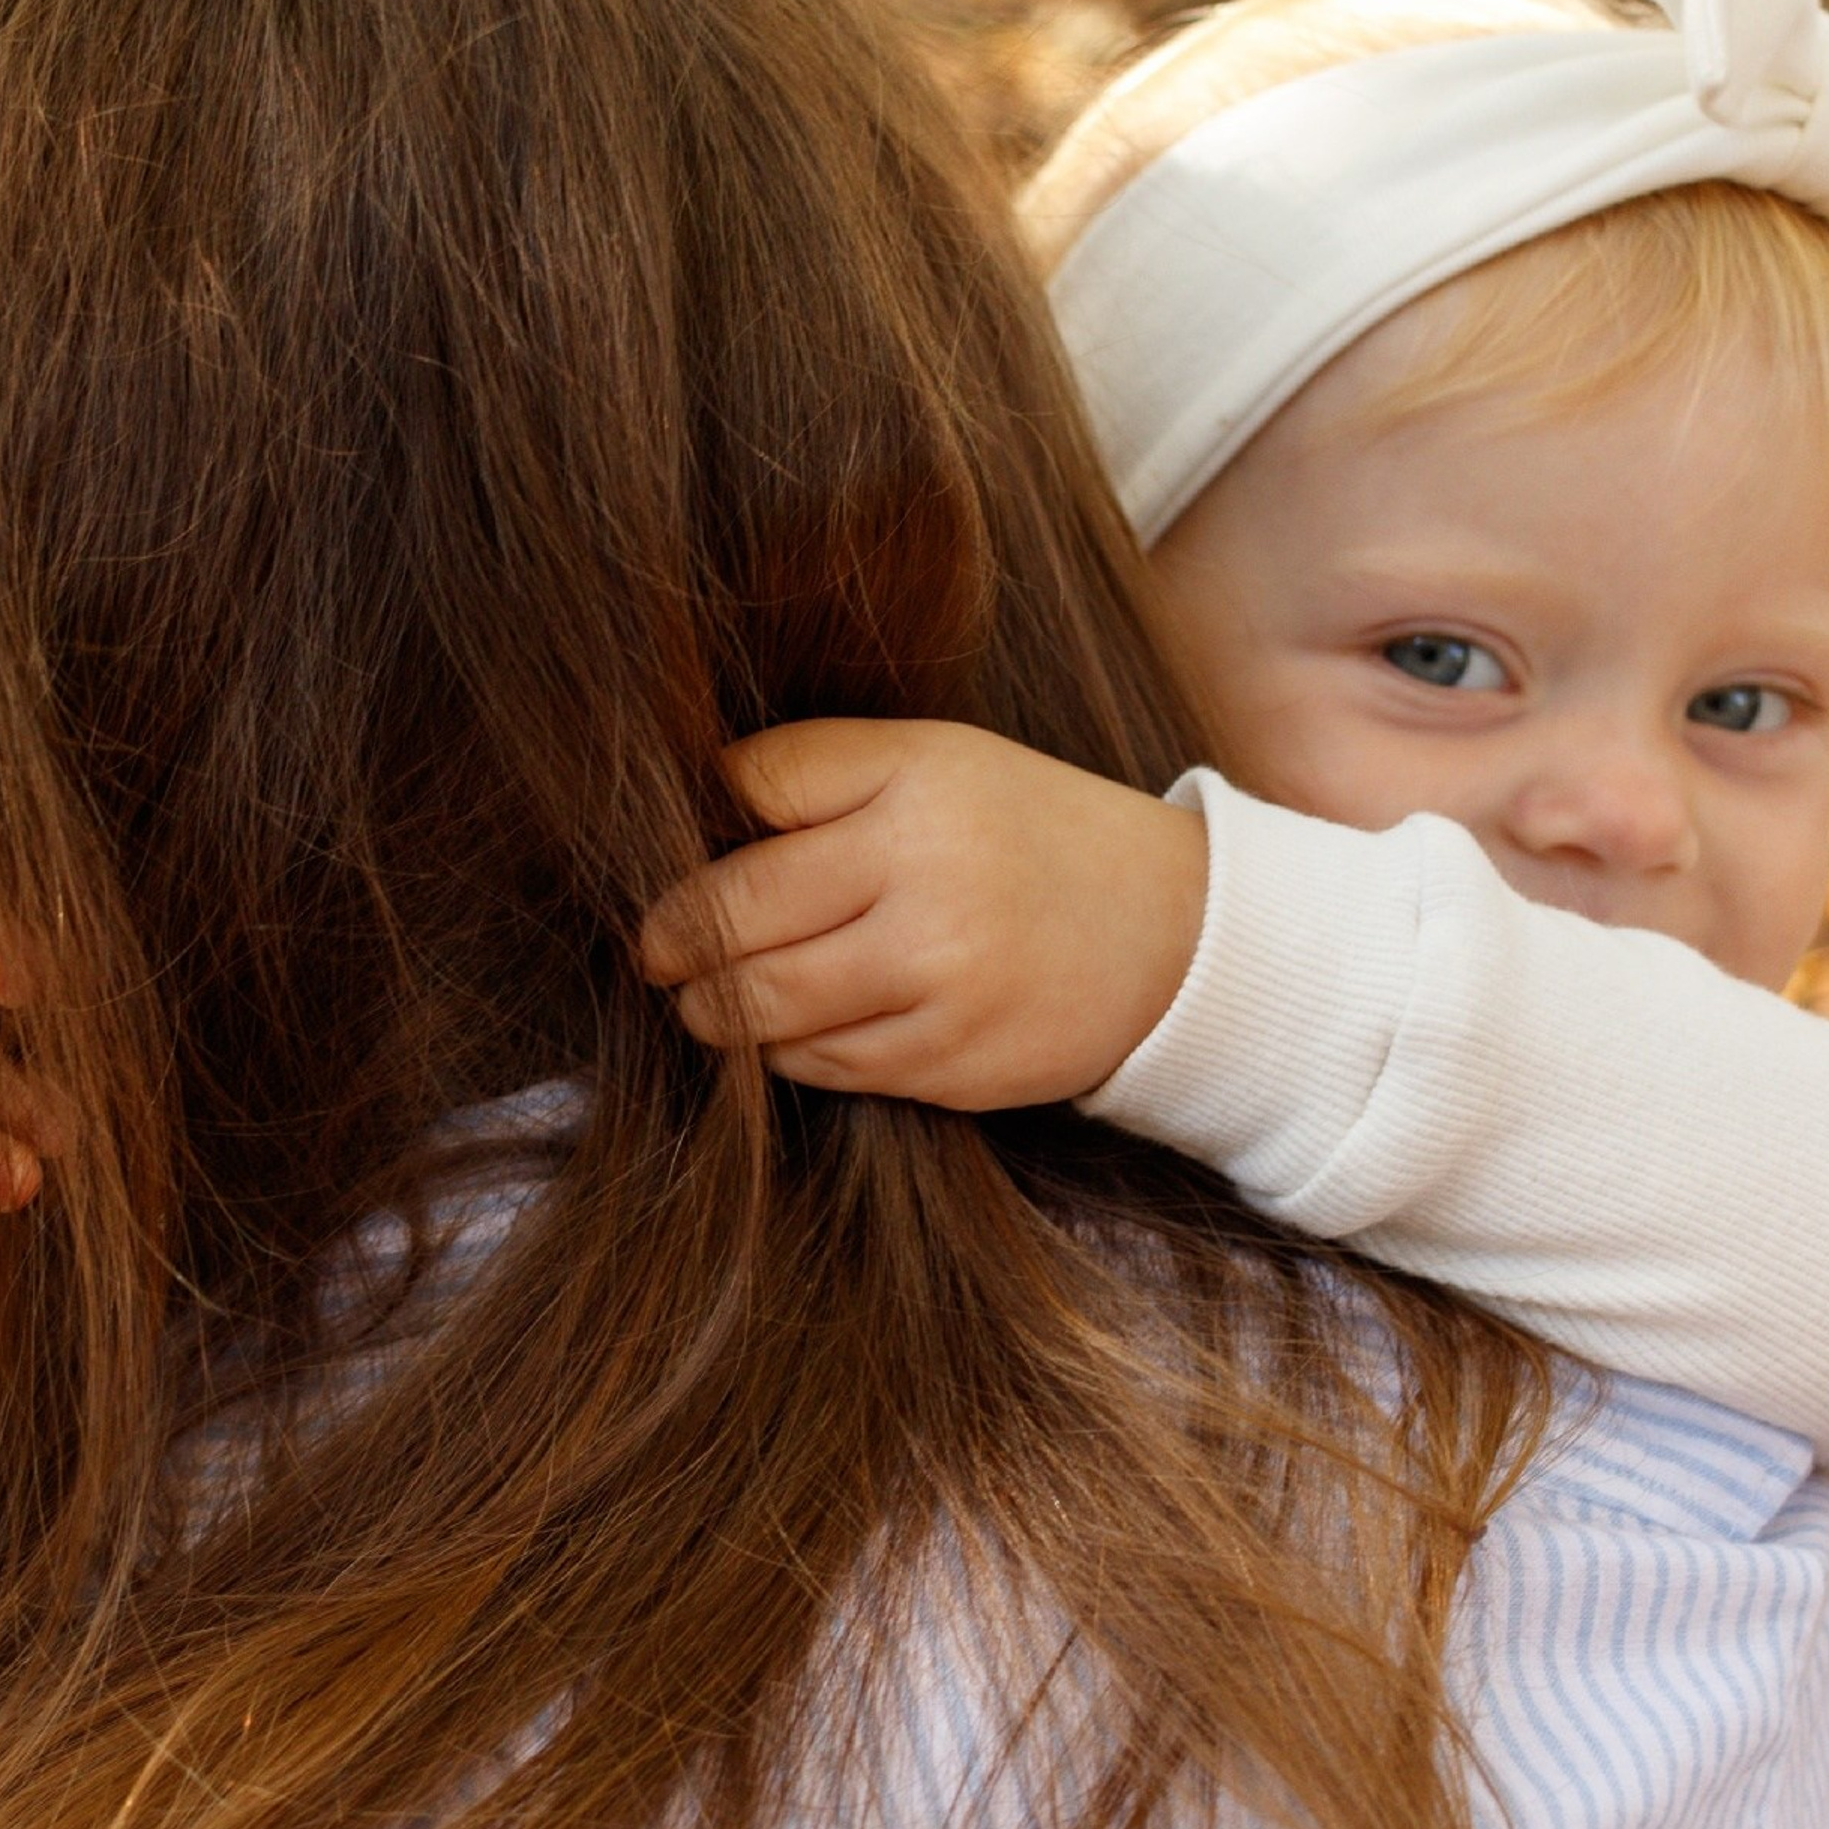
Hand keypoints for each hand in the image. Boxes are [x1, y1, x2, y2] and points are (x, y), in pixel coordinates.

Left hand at [637, 720, 1207, 1110]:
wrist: (1176, 937)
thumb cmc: (1026, 834)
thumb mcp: (938, 761)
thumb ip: (821, 774)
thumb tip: (688, 807)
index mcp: (919, 782)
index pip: (752, 790)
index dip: (694, 825)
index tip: (668, 850)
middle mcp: (927, 879)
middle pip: (734, 915)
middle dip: (671, 942)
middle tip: (653, 950)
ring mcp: (940, 982)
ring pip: (764, 1007)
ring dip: (712, 1008)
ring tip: (701, 996)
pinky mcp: (950, 1064)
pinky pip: (821, 1066)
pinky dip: (783, 1052)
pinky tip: (786, 1029)